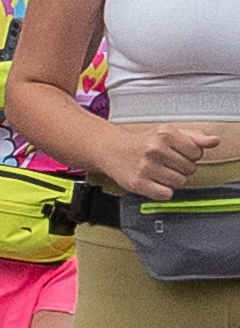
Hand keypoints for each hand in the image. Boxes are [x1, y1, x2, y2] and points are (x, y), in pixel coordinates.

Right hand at [98, 117, 231, 200]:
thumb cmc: (144, 142)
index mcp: (165, 134)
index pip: (197, 152)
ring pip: (180, 183)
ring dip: (174, 180)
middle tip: (167, 163)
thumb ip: (194, 137)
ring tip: (161, 172)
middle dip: (182, 168)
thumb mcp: (168, 133)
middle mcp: (155, 149)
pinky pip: (166, 194)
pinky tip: (155, 182)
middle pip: (190, 169)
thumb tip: (214, 141)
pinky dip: (163, 191)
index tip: (179, 153)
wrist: (112, 150)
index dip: (191, 155)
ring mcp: (146, 167)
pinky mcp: (139, 183)